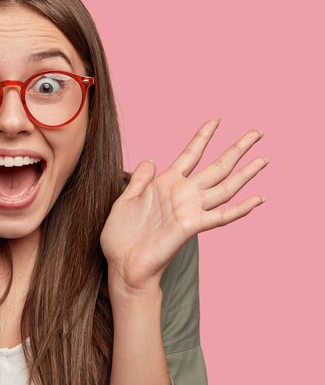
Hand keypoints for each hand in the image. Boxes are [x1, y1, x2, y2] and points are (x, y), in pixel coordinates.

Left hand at [100, 118, 266, 292]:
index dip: (203, 137)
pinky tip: (258, 199)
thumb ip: (140, 180)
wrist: (122, 264)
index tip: (215, 120)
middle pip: (216, 166)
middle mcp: (182, 194)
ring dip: (245, 173)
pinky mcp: (191, 226)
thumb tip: (151, 159)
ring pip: (225, 187)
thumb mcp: (125, 200)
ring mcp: (189, 209)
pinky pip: (221, 216)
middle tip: (257, 132)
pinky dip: (240, 208)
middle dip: (236, 149)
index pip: (190, 154)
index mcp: (165, 184)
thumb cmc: (121, 236)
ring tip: (263, 159)